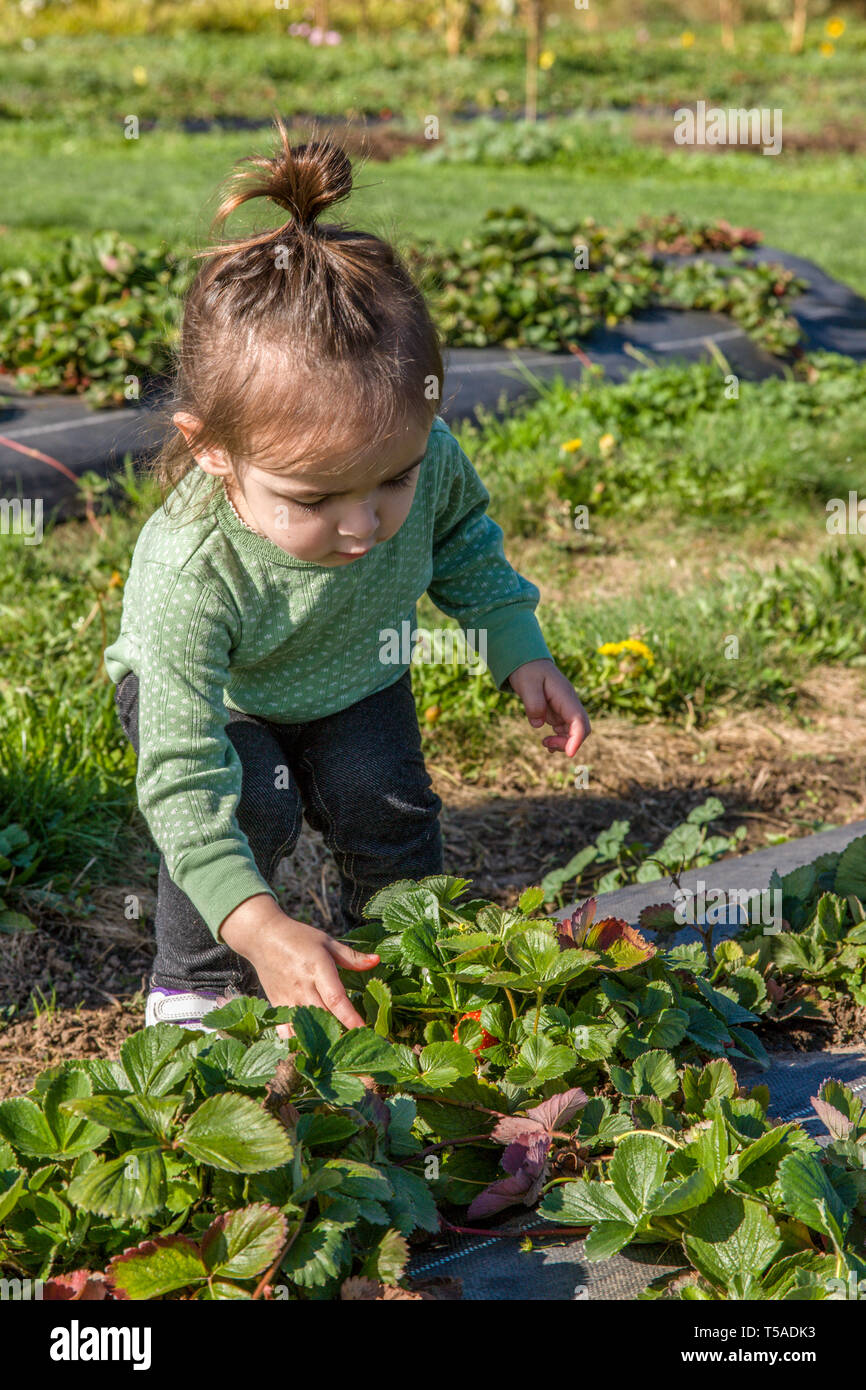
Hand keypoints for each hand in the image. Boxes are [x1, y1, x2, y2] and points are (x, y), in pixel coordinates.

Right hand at [219, 894, 378, 1032]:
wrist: (262, 936)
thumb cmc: (298, 938)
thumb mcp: (327, 942)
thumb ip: (351, 956)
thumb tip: (377, 960)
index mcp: (317, 968)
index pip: (336, 998)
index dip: (350, 1017)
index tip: (364, 1031)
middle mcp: (302, 986)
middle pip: (323, 1017)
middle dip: (340, 1032)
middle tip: (358, 1045)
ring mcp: (287, 998)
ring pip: (305, 1028)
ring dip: (320, 1039)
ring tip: (336, 1049)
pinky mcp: (276, 1006)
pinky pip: (287, 1030)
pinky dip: (298, 1040)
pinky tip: (310, 1047)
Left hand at [508, 658, 590, 756]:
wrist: (527, 662)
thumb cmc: (527, 671)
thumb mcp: (526, 685)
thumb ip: (533, 704)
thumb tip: (538, 724)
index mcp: (565, 695)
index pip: (578, 720)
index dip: (577, 738)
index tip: (569, 753)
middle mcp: (569, 703)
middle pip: (581, 728)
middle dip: (569, 742)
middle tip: (546, 743)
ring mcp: (565, 708)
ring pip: (573, 731)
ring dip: (562, 742)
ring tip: (544, 743)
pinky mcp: (558, 712)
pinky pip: (564, 729)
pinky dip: (559, 739)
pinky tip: (547, 743)